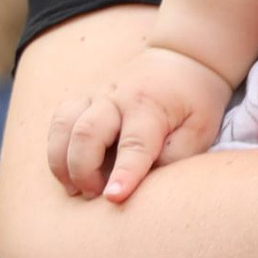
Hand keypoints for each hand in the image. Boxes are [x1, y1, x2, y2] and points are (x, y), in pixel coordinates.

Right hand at [48, 44, 233, 203]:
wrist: (180, 59)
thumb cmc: (193, 101)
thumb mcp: (201, 128)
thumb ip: (177, 156)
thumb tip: (147, 182)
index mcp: (150, 105)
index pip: (135, 144)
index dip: (124, 173)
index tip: (114, 198)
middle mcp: (117, 97)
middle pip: (87, 133)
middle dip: (84, 170)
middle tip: (96, 195)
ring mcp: (95, 95)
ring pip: (63, 125)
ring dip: (62, 162)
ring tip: (74, 189)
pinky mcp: (83, 98)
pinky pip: (58, 122)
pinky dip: (57, 149)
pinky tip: (68, 171)